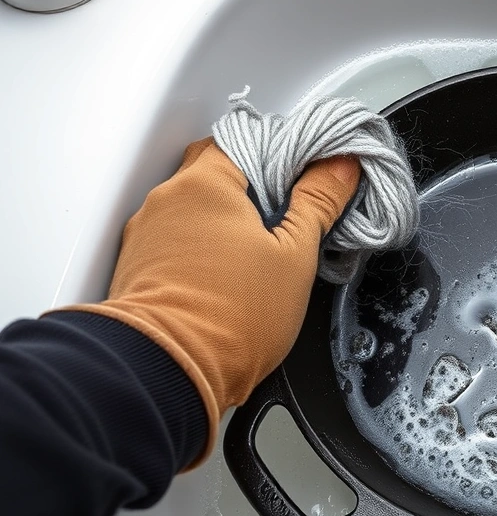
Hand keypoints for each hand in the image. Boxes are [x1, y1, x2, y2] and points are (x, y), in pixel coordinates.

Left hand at [68, 138, 358, 459]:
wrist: (168, 374)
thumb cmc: (230, 319)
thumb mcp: (295, 256)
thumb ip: (318, 203)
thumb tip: (340, 168)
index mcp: (205, 184)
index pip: (248, 141)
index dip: (282, 157)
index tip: (307, 180)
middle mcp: (167, 200)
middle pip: (215, 170)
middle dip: (251, 186)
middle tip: (284, 216)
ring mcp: (146, 234)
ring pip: (192, 207)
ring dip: (222, 219)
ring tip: (256, 254)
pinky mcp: (137, 268)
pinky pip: (174, 239)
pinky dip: (199, 247)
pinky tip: (225, 276)